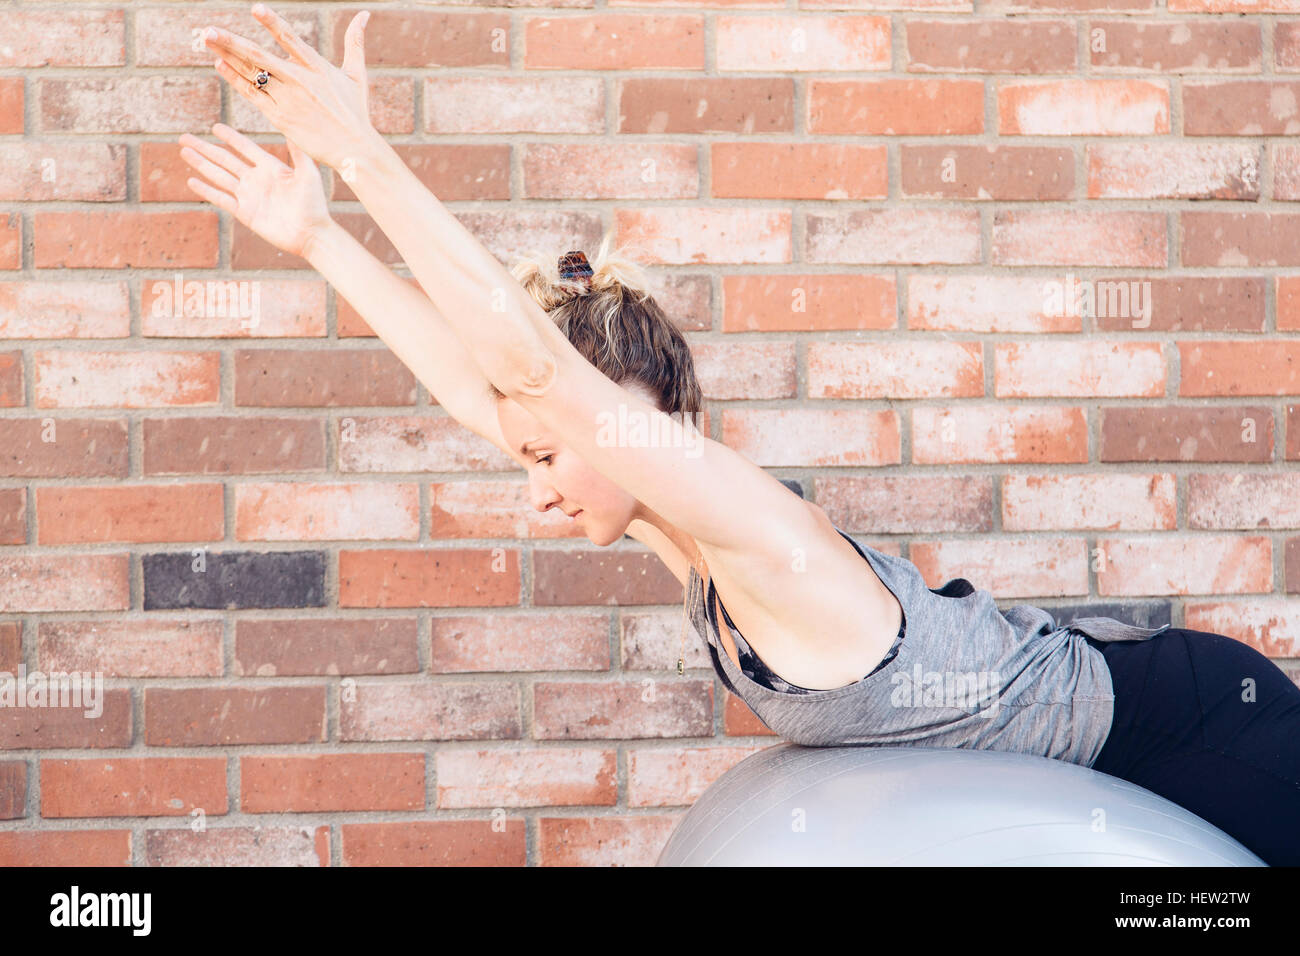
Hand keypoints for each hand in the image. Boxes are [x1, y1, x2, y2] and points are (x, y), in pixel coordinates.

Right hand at [179, 123, 331, 259]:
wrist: (311, 234)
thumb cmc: (314, 204)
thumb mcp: (308, 175)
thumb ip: (298, 153)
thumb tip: (292, 129)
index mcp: (271, 168)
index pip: (246, 148)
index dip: (231, 138)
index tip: (215, 127)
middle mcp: (256, 180)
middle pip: (225, 160)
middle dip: (205, 148)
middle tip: (184, 137)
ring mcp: (249, 196)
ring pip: (219, 176)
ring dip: (201, 164)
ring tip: (184, 152)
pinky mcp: (245, 213)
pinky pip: (222, 199)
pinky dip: (207, 190)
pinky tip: (192, 180)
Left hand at [202, 4, 375, 171]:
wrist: (354, 149)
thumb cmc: (356, 112)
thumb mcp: (357, 75)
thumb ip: (355, 43)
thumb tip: (364, 14)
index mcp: (318, 67)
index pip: (291, 40)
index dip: (272, 23)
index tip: (255, 9)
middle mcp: (300, 81)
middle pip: (259, 57)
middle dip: (232, 42)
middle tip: (208, 29)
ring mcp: (288, 99)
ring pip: (252, 74)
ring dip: (227, 55)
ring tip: (207, 39)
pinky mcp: (281, 118)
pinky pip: (253, 96)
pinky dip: (236, 80)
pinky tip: (221, 64)